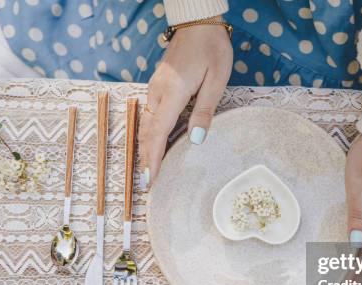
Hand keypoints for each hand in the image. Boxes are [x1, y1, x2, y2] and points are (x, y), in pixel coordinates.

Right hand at [138, 19, 232, 189]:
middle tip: (147, 184)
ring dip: (146, 148)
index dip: (153, 158)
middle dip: (146, 158)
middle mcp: (157, 92)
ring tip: (148, 170)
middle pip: (147, 132)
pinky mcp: (157, 86)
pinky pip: (149, 115)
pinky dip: (149, 134)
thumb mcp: (216, 80)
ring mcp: (155, 88)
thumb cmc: (212, 49)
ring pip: (145, 124)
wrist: (197, 24)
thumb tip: (195, 139)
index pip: (158, 133)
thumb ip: (204, 110)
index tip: (149, 179)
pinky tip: (154, 145)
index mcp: (172, 92)